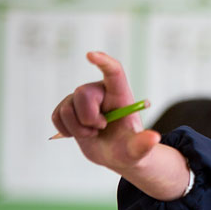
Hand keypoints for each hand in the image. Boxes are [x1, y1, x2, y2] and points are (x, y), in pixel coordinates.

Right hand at [51, 51, 160, 173]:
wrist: (115, 154)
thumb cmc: (129, 148)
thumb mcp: (138, 150)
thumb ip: (143, 144)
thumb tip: (154, 138)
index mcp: (120, 94)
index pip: (113, 71)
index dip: (102, 61)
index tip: (90, 55)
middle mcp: (99, 91)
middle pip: (83, 93)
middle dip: (89, 118)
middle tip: (101, 129)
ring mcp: (81, 99)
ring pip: (67, 108)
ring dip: (78, 129)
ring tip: (93, 133)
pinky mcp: (68, 108)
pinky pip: (56, 116)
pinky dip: (65, 130)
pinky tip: (79, 134)